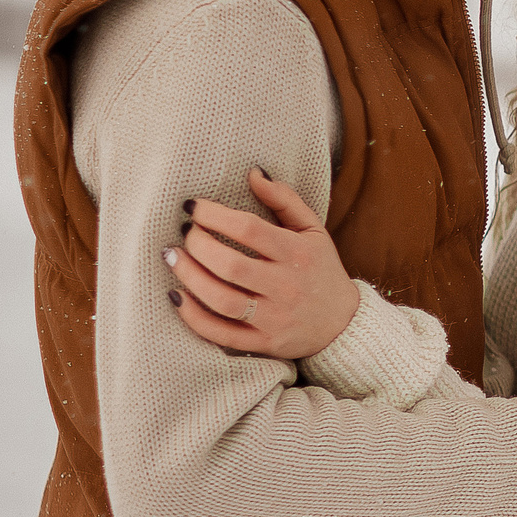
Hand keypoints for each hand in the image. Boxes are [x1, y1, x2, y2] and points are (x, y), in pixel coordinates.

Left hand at [164, 170, 360, 360]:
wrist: (344, 324)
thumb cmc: (321, 270)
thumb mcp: (312, 230)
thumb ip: (284, 200)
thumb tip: (253, 173)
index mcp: (298, 253)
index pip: (249, 229)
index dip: (214, 215)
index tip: (192, 207)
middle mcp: (286, 287)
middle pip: (230, 265)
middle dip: (198, 245)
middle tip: (184, 234)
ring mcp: (274, 318)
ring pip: (222, 300)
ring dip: (190, 277)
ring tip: (172, 257)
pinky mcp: (264, 343)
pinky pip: (221, 334)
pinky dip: (194, 316)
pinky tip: (177, 295)